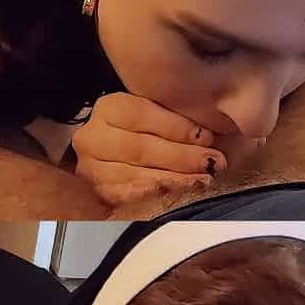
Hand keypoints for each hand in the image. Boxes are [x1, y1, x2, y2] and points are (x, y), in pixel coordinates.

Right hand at [73, 92, 226, 204]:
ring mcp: (91, 168)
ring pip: (135, 173)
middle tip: (213, 162)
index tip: (206, 136)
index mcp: (109, 109)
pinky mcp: (97, 194)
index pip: (140, 113)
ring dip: (175, 178)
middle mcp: (94, 137)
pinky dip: (153, 193)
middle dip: (182, 156)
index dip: (175, 126)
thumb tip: (207, 128)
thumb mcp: (157, 118)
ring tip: (203, 179)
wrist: (114, 165)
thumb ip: (176, 116)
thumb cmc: (146, 137)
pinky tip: (176, 191)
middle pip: (139, 147)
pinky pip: (126, 195)